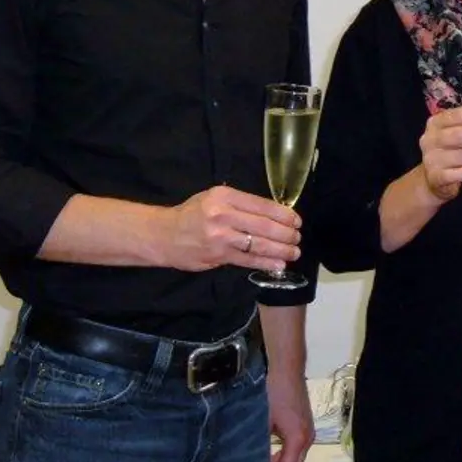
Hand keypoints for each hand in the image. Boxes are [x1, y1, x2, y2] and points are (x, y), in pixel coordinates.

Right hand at [160, 185, 300, 272]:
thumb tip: (273, 213)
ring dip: (280, 250)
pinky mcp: (218, 256)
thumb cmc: (192, 214)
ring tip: (294, 252)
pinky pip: (247, 260)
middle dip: (286, 233)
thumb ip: (240, 203)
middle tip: (298, 237)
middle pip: (263, 226)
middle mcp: (223, 215)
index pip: (261, 205)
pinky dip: (265, 263)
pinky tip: (278, 264)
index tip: (296, 220)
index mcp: (225, 196)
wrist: (164, 235)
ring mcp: (221, 237)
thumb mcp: (213, 198)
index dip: (283, 214)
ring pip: (258, 244)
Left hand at [267, 371, 313, 461]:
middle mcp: (307, 438)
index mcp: (298, 439)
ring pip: (297, 458)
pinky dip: (286, 456)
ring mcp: (309, 431)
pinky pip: (298, 448)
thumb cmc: (274, 392)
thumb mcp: (264, 422)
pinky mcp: (306, 425)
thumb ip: (263, 446)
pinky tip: (273, 456)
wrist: (287, 369)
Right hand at [415, 106, 461, 201]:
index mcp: (437, 122)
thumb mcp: (459, 137)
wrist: (434, 179)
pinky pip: (453, 174)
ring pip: (461, 155)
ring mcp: (431, 158)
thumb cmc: (452, 152)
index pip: (458, 114)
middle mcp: (431, 138)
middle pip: (460, 135)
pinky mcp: (435, 177)